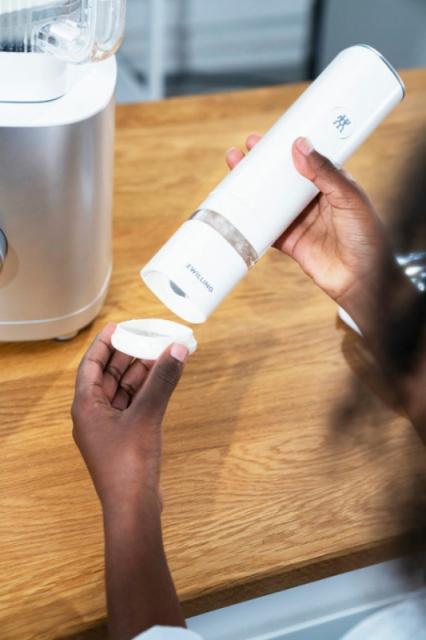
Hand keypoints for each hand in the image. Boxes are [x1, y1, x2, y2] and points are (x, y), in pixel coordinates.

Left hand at [71, 323, 188, 512]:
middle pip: (108, 375)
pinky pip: (135, 405)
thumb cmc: (129, 463)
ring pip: (124, 390)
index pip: (91, 364)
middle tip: (147, 337)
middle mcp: (93, 414)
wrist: (133, 507)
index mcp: (86, 406)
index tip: (118, 326)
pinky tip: (164, 379)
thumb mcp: (147, 415)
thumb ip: (162, 380)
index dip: (104, 343)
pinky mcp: (125, 438)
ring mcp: (109, 427)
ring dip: (142, 373)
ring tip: (161, 354)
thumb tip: (177, 350)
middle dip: (128, 356)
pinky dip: (148, 391)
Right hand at [226, 135, 390, 310]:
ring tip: (235, 170)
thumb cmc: (367, 237)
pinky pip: (267, 228)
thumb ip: (325, 172)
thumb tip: (300, 145)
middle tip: (246, 149)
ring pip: (271, 200)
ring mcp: (301, 221)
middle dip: (264, 164)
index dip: (287, 148)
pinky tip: (236, 207)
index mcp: (332, 184)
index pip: (307, 160)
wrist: (363, 279)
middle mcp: (314, 201)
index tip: (270, 136)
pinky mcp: (290, 241)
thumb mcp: (349, 198)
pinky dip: (252, 219)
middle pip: (284, 178)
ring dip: (253, 188)